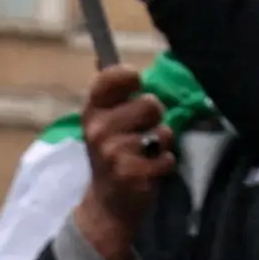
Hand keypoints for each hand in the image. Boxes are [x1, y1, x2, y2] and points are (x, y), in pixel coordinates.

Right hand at [73, 62, 169, 259]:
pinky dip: (165, 163)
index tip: (136, 83)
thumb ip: (111, 92)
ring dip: (162, 142)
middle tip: (143, 131)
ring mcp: (113, 152)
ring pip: (161, 131)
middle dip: (154, 116)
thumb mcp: (104, 121)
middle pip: (150, 103)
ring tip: (146, 152)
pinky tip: (151, 170)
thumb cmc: (112, 154)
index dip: (130, 77)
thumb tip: (102, 55)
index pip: (111, 77)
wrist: (107, 204)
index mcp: (92, 111)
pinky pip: (166, 156)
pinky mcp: (130, 174)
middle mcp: (98, 129)